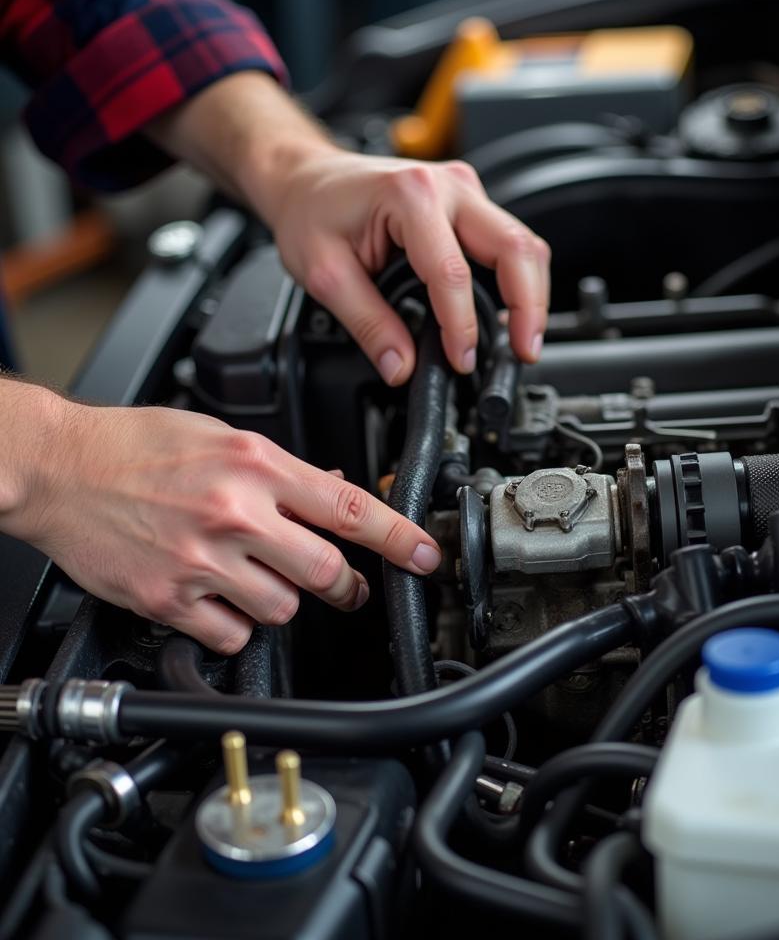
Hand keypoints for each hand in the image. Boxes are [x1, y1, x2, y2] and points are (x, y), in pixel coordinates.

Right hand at [7, 397, 441, 653]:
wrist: (59, 468)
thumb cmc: (135, 445)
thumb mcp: (222, 437)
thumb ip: (281, 471)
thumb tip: (333, 492)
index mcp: (255, 466)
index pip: (349, 508)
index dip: (399, 537)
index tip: (425, 556)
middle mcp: (234, 514)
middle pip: (326, 572)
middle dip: (344, 584)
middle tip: (344, 583)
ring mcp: (202, 561)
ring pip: (282, 609)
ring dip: (281, 599)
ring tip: (256, 577)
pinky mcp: (170, 599)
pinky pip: (231, 635)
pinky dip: (234, 625)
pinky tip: (219, 598)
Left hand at [262, 148, 550, 382]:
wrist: (307, 177)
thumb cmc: (311, 211)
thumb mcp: (325, 274)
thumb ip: (368, 324)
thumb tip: (401, 366)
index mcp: (410, 195)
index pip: (452, 272)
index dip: (462, 326)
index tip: (461, 361)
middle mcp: (448, 185)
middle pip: (514, 247)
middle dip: (527, 307)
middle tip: (524, 351)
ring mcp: (464, 190)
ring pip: (523, 242)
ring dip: (532, 294)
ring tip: (523, 340)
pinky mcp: (470, 202)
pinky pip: (510, 240)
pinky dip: (519, 279)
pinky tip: (512, 312)